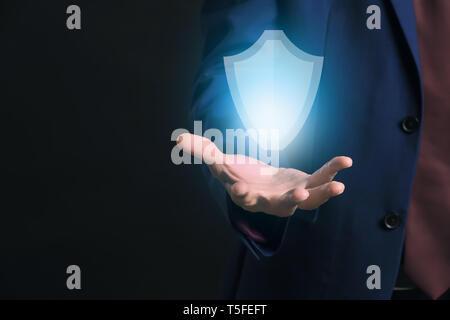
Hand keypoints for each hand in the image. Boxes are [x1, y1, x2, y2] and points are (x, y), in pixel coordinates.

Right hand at [177, 133, 351, 216]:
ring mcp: (291, 196)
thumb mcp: (219, 162)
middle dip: (288, 201)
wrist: (260, 185)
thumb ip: (202, 150)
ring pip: (308, 200)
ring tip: (339, 187)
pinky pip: (320, 179)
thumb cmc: (239, 175)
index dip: (240, 193)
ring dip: (322, 194)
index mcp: (247, 195)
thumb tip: (178, 138)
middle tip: (297, 196)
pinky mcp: (306, 185)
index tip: (239, 189)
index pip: (242, 196)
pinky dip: (332, 171)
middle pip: (279, 204)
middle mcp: (270, 201)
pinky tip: (346, 161)